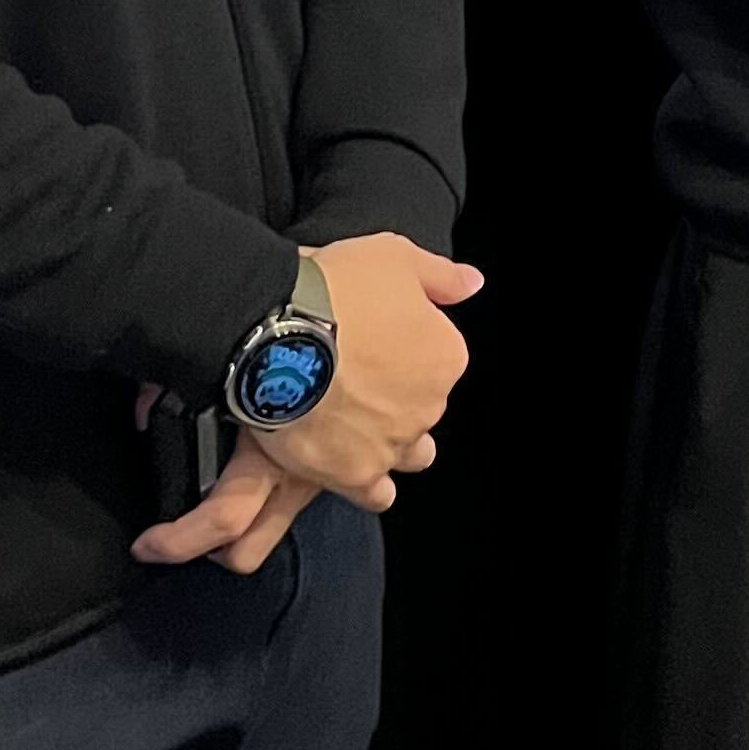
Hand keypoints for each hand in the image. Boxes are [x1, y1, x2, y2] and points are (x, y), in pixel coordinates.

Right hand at [131, 229, 476, 567]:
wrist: (276, 330)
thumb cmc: (333, 287)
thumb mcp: (394, 256)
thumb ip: (439, 276)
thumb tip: (472, 284)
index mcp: (445, 354)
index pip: (438, 357)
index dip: (402, 347)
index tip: (370, 338)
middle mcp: (429, 405)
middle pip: (422, 407)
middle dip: (396, 396)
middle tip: (353, 376)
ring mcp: (394, 443)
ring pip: (408, 454)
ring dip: (389, 442)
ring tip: (351, 423)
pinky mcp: (355, 473)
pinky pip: (375, 493)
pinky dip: (364, 482)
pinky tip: (344, 462)